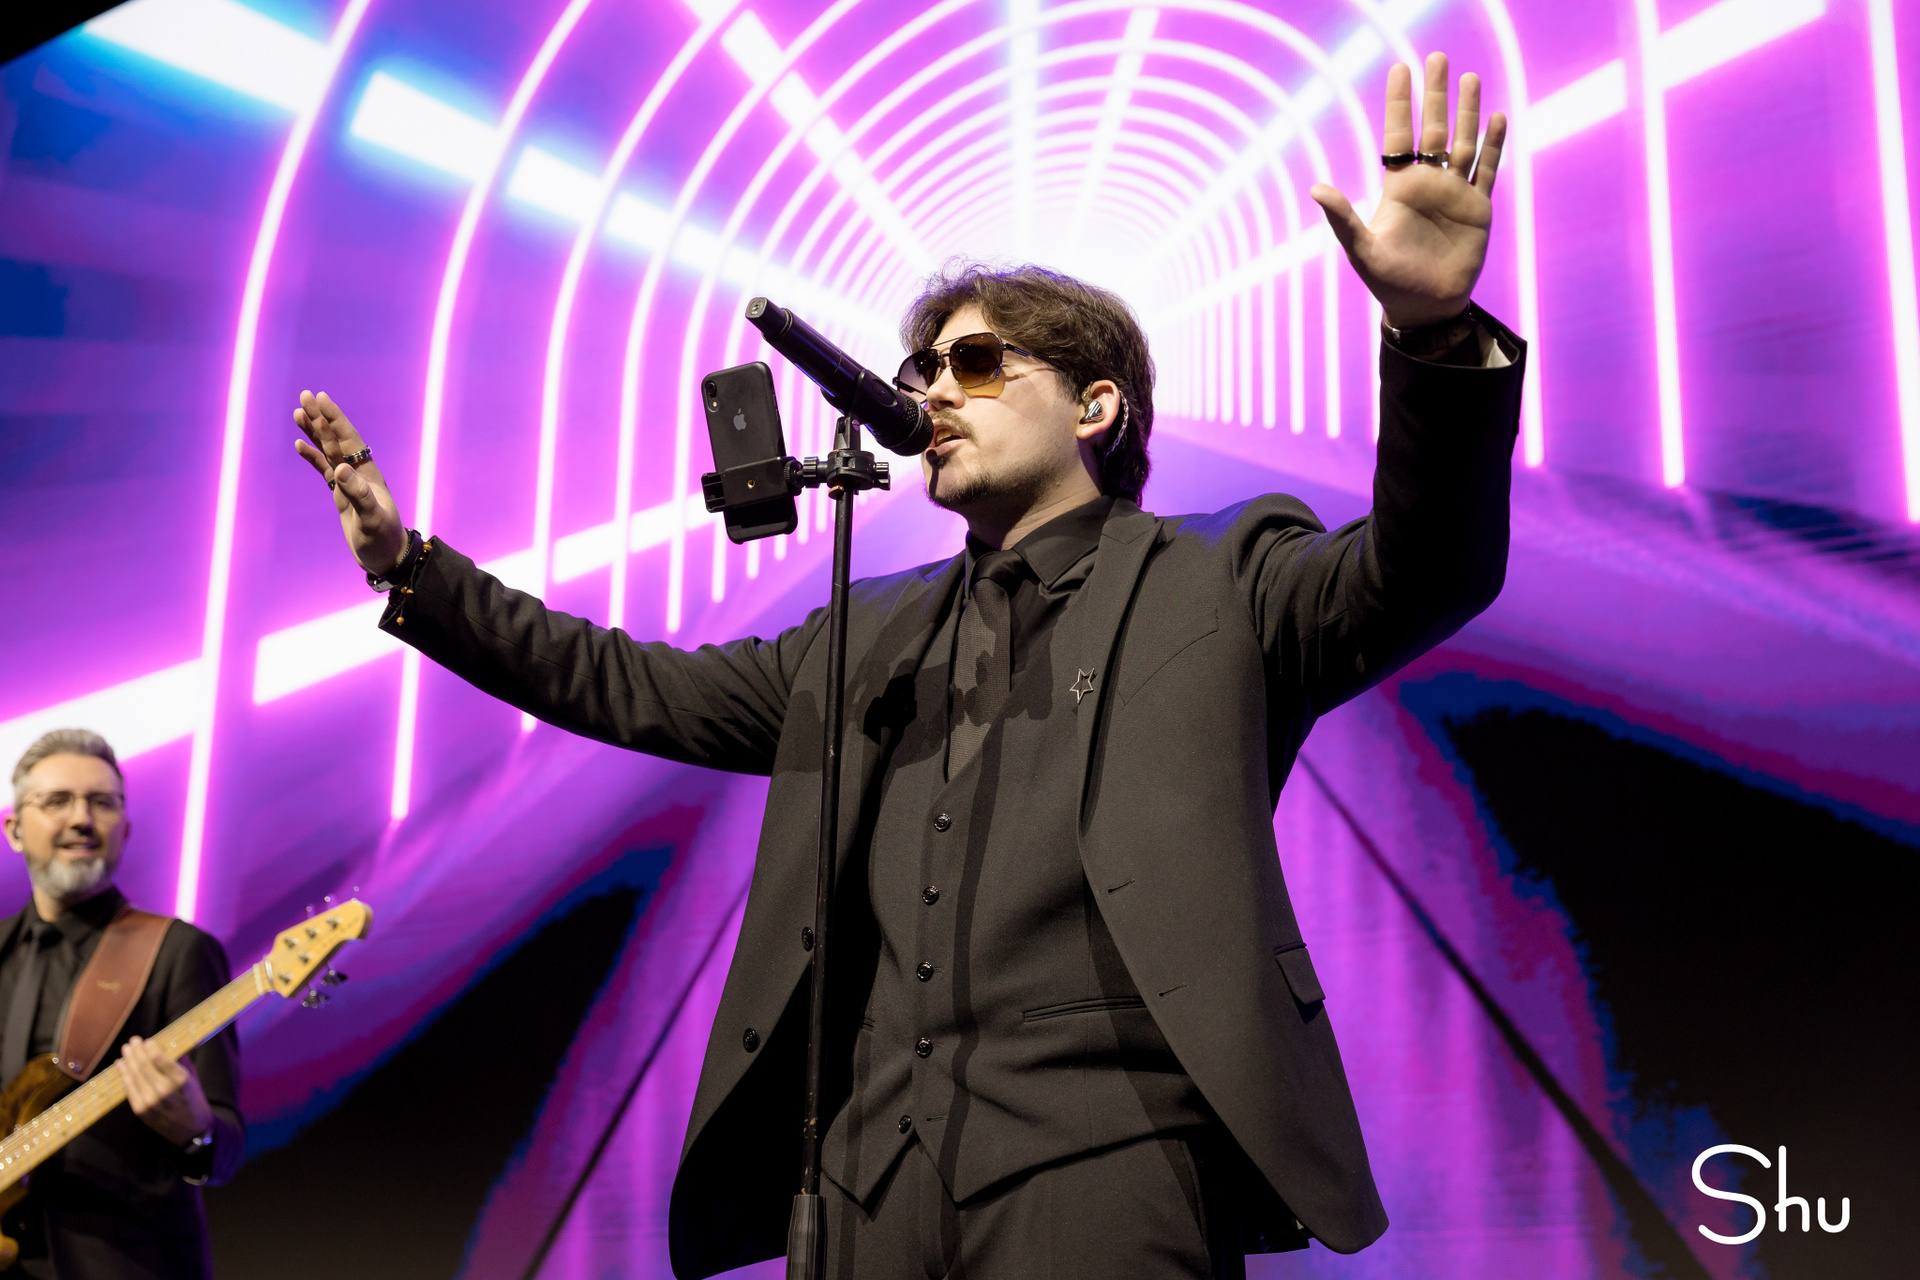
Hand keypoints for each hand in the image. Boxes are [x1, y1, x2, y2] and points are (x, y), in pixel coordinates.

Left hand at [118, 1036, 213, 1148]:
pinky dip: (124, 1076)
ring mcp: (150, 1102)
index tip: (146, 1040)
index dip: (149, 1047)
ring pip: (134, 1076)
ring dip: (127, 1061)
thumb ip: (180, 1062)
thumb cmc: (193, 1100)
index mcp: (180, 1080)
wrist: (191, 1131)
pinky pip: (129, 1089)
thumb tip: (167, 1044)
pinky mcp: (140, 1111)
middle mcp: (163, 1090)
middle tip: (132, 1041)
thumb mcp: (192, 1079)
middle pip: (144, 1066)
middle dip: (136, 1051)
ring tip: (125, 1050)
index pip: (159, 1058)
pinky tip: (121, 1066)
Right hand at [294, 390, 408, 575]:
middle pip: (336, 440)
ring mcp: (349, 482)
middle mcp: (358, 473)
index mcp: (367, 474)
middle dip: (321, 418)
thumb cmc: (383, 539)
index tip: (321, 398)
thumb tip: (341, 469)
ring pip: (328, 451)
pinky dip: (312, 457)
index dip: (335, 419)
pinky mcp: (341, 494)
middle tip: (304, 395)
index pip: (349, 440)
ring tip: (298, 412)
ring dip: (314, 432)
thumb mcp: (373, 519)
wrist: (386, 557)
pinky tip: (299, 444)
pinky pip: (323, 469)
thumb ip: (359, 495)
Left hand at [1311, 52, 1506, 329]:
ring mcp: (1454, 194)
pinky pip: (1486, 171)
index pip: (1398, 135)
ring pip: (1464, 143)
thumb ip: (1342, 218)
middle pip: (1434, 130)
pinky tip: (1497, 119)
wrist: (1424, 308)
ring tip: (1470, 79)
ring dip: (1468, 112)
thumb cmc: (1388, 281)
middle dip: (1436, 95)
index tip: (1401, 69)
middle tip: (1437, 58)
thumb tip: (1316, 188)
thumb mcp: (1361, 249)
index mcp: (1398, 188)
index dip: (1400, 103)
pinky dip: (1492, 146)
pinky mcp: (1477, 209)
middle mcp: (1427, 184)